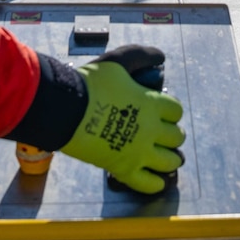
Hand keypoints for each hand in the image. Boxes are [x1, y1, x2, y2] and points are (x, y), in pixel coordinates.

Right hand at [60, 45, 185, 193]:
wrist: (63, 109)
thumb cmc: (90, 83)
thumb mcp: (117, 61)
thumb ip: (141, 56)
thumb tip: (160, 57)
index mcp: (151, 104)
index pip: (176, 111)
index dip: (170, 111)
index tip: (162, 112)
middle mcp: (150, 130)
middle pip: (176, 137)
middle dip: (172, 134)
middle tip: (163, 134)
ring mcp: (138, 152)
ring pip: (170, 161)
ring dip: (170, 158)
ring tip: (165, 156)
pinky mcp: (123, 169)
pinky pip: (148, 183)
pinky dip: (155, 183)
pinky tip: (156, 180)